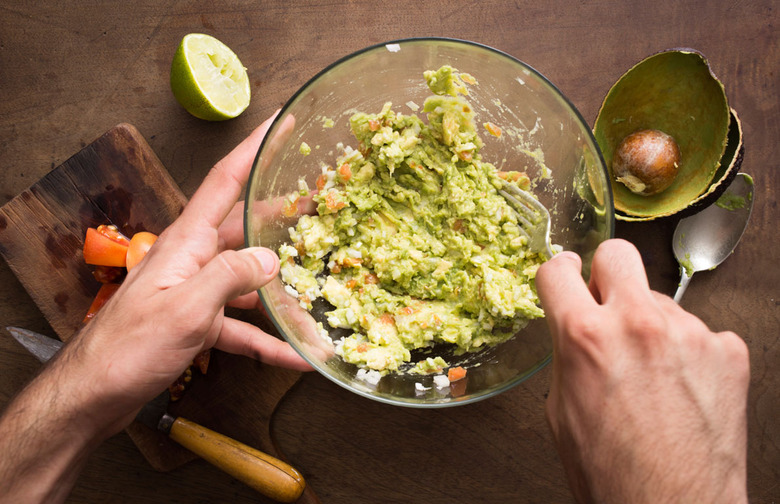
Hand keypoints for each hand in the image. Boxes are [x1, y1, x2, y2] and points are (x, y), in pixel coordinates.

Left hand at [0, 114, 313, 502]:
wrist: (94, 395)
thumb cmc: (131, 346)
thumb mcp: (187, 307)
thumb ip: (231, 276)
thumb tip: (270, 259)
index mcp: (188, 242)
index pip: (225, 181)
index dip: (254, 148)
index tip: (280, 123)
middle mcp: (194, 260)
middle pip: (245, 228)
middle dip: (282, 214)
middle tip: (318, 200)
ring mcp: (196, 292)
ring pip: (250, 281)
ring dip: (284, 288)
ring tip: (319, 281)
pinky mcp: (198, 324)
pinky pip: (241, 326)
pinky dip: (268, 339)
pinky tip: (296, 354)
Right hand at [536, 239, 748, 503]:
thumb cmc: (612, 473)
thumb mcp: (561, 410)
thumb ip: (567, 354)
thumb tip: (574, 327)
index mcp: (585, 337)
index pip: (558, 270)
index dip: (558, 273)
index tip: (566, 275)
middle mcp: (637, 324)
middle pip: (618, 253)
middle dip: (607, 272)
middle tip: (608, 300)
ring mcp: (689, 332)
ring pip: (660, 299)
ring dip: (651, 324)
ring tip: (653, 374)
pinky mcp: (727, 350)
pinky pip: (699, 330)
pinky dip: (688, 352)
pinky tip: (683, 387)